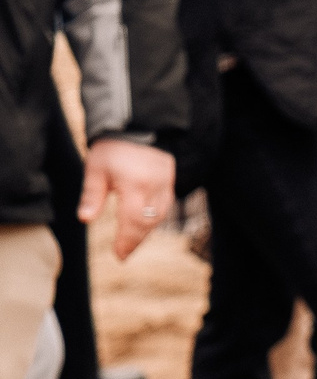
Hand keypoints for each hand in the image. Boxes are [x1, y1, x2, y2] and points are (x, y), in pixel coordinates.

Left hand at [81, 138, 176, 261]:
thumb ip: (92, 196)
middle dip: (136, 240)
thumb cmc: (112, 148)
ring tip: (132, 242)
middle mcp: (154, 185)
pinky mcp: (169, 178)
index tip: (118, 255)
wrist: (136, 123)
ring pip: (160, 215)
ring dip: (146, 231)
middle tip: (123, 253)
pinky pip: (165, 204)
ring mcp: (165, 181)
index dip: (126, 241)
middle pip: (149, 222)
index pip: (133, 220)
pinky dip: (155, 218)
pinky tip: (144, 224)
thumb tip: (85, 220)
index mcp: (135, 184)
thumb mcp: (95, 170)